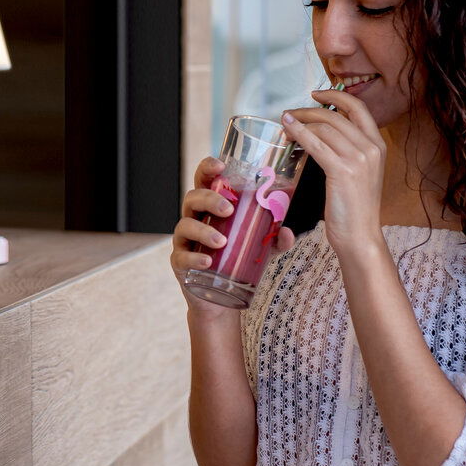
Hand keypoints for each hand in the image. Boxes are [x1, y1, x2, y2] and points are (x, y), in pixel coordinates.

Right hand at [173, 156, 294, 316]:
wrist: (221, 299)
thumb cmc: (237, 263)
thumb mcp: (261, 249)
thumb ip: (275, 239)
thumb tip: (286, 231)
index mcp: (211, 209)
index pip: (204, 181)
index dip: (207, 169)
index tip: (220, 166)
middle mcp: (194, 220)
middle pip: (192, 198)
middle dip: (209, 200)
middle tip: (228, 210)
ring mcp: (185, 242)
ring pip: (185, 225)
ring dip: (203, 230)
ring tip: (222, 241)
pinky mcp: (180, 264)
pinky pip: (182, 256)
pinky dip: (194, 257)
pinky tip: (207, 261)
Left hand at [280, 89, 386, 257]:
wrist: (360, 235)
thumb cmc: (353, 207)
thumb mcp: (358, 173)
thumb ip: (346, 151)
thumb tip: (318, 132)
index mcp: (378, 145)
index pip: (359, 108)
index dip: (336, 96)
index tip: (316, 94)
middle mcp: (372, 148)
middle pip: (336, 115)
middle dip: (309, 110)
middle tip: (289, 114)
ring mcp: (359, 159)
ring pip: (324, 127)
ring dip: (300, 122)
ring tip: (284, 126)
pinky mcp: (343, 170)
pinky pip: (316, 144)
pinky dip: (299, 133)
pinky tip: (287, 131)